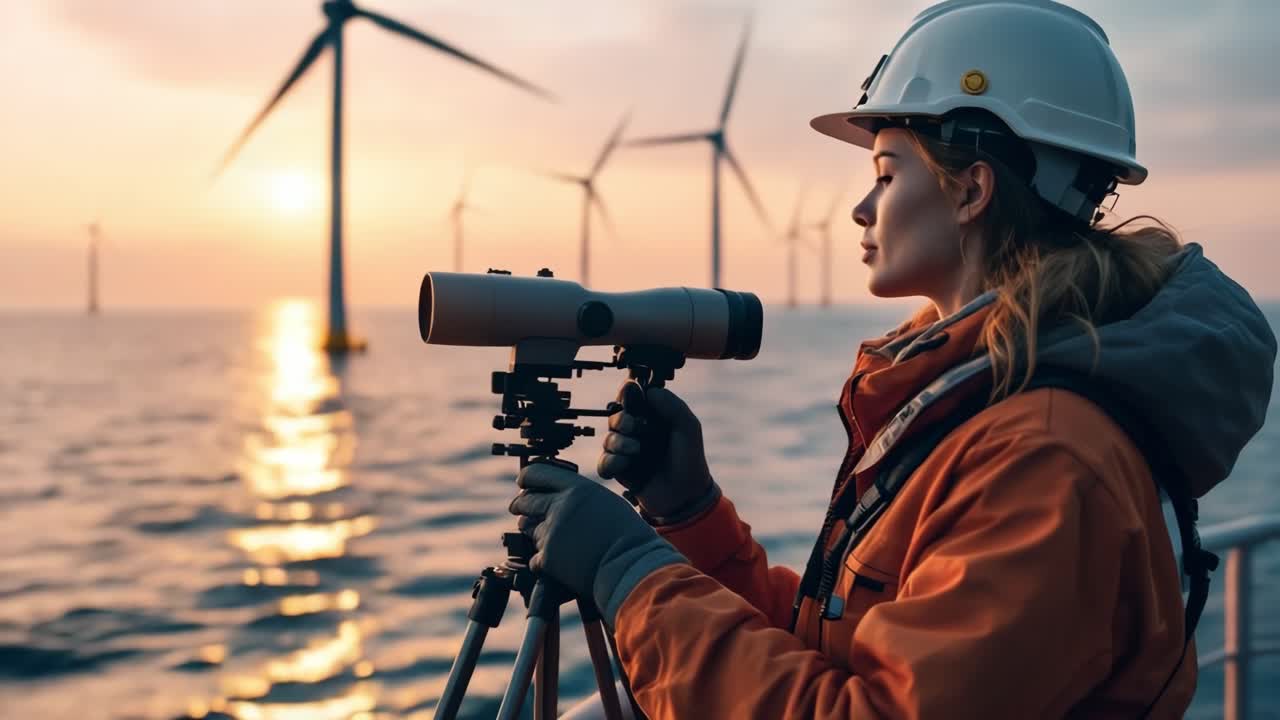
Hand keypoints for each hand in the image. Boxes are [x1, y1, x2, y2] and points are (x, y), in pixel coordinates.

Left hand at [509, 461, 685, 626]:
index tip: (525, 484)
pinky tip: (560, 563)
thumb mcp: (606, 502)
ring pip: (528, 529)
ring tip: (555, 540)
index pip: (537, 473)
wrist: (632, 566)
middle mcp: (560, 507)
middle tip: (524, 510)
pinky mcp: (548, 559)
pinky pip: (534, 558)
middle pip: (525, 501)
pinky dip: (543, 562)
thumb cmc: (627, 535)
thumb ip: (581, 496)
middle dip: (522, 506)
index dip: (527, 479)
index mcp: (576, 489)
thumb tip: (561, 496)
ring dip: (536, 533)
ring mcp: (552, 533)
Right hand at [597, 382, 714, 518]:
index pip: (632, 398)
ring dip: (620, 443)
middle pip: (615, 416)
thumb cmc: (689, 460)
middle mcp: (637, 432)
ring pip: (608, 439)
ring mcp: (627, 451)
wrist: (685, 496)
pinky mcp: (620, 471)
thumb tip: (648, 391)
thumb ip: (672, 405)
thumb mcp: (688, 427)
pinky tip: (626, 464)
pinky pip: (604, 462)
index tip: (630, 395)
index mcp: (653, 417)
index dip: (627, 394)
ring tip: (637, 451)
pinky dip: (612, 461)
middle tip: (634, 427)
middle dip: (621, 420)